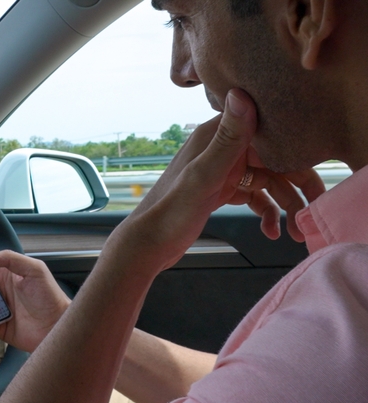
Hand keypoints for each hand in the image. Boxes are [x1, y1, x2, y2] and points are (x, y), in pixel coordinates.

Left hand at [116, 89, 324, 272]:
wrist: (147, 245)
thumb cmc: (169, 212)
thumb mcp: (202, 175)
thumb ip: (227, 139)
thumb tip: (242, 92)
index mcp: (213, 136)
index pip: (267, 130)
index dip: (295, 146)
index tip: (318, 164)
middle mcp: (219, 149)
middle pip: (274, 158)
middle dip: (298, 183)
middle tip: (318, 207)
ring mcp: (221, 171)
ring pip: (267, 180)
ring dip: (286, 204)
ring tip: (299, 230)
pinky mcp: (220, 191)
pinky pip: (254, 196)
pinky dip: (266, 212)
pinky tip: (272, 232)